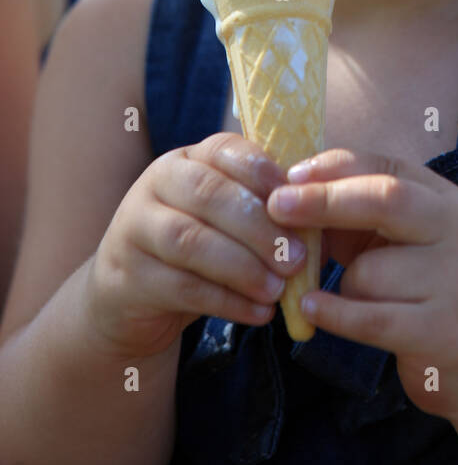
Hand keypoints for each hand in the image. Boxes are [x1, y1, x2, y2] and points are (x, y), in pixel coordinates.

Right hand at [85, 134, 307, 358]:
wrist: (131, 296)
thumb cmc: (200, 247)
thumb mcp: (230, 219)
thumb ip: (268, 211)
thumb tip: (323, 221)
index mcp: (189, 158)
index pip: (226, 150)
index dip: (264, 174)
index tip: (299, 201)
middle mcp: (158, 183)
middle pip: (209, 195)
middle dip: (259, 227)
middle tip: (297, 259)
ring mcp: (136, 228)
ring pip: (191, 241)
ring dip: (243, 267)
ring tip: (278, 290)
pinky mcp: (127, 276)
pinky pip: (181, 287)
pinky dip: (226, 302)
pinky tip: (258, 313)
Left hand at [267, 148, 457, 418]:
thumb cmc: (430, 286)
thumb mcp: (404, 239)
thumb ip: (358, 216)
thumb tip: (289, 198)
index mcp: (445, 199)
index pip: (385, 167)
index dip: (333, 169)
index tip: (288, 176)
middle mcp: (457, 230)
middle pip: (386, 198)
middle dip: (325, 199)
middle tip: (276, 206)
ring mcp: (456, 280)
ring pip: (368, 270)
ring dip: (342, 285)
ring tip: (356, 299)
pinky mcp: (443, 330)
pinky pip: (371, 318)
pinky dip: (334, 314)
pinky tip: (311, 310)